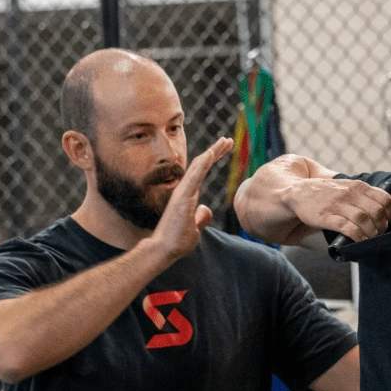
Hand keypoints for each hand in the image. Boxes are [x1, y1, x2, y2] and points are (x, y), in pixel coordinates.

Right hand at [149, 137, 233, 261]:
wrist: (163, 250)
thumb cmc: (177, 241)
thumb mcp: (195, 229)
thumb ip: (201, 218)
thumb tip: (206, 209)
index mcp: (188, 195)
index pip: (202, 172)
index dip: (213, 158)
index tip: (225, 147)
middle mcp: (185, 191)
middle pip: (202, 165)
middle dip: (215, 151)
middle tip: (228, 140)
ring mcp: (183, 193)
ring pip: (198, 167)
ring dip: (212, 153)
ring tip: (224, 141)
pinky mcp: (181, 199)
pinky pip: (193, 178)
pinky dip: (202, 165)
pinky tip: (210, 154)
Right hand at [288, 178, 390, 241]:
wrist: (298, 193)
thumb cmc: (325, 192)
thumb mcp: (346, 186)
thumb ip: (362, 194)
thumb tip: (382, 209)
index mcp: (357, 186)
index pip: (384, 198)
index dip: (389, 212)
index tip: (387, 220)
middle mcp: (349, 194)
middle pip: (376, 210)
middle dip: (381, 225)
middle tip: (379, 232)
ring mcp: (337, 205)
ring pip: (364, 219)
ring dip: (371, 232)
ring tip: (370, 238)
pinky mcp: (326, 216)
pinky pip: (348, 228)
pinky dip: (358, 236)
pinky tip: (360, 241)